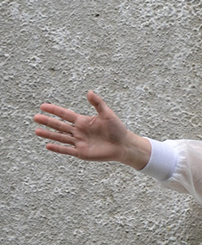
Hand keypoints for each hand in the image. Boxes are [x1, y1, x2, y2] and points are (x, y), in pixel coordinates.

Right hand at [33, 91, 150, 169]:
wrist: (123, 145)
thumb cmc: (117, 129)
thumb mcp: (107, 114)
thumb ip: (97, 104)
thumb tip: (89, 92)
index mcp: (83, 121)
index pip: (65, 115)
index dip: (55, 110)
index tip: (43, 106)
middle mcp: (78, 131)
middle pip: (60, 126)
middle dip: (48, 121)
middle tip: (35, 117)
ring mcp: (79, 142)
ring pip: (60, 138)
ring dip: (49, 135)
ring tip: (36, 131)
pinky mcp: (81, 152)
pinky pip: (67, 150)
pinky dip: (58, 148)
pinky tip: (47, 145)